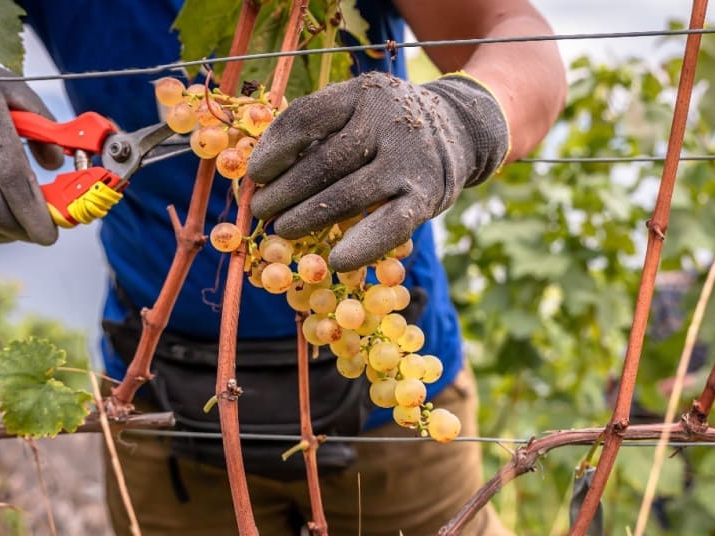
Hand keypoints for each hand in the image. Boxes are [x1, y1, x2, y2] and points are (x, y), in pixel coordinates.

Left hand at [247, 71, 508, 271]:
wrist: (460, 128)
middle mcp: (387, 122)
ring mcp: (408, 160)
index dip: (275, 148)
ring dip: (309, 217)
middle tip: (261, 211)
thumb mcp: (358, 109)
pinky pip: (389, 225)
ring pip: (349, 194)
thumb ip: (319, 131)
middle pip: (324, 161)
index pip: (307, 118)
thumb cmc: (388, 126)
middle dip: (285, 191)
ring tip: (282, 231)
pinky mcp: (426, 196)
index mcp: (362, 94)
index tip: (254, 174)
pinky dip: (361, 245)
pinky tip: (336, 261)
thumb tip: (261, 175)